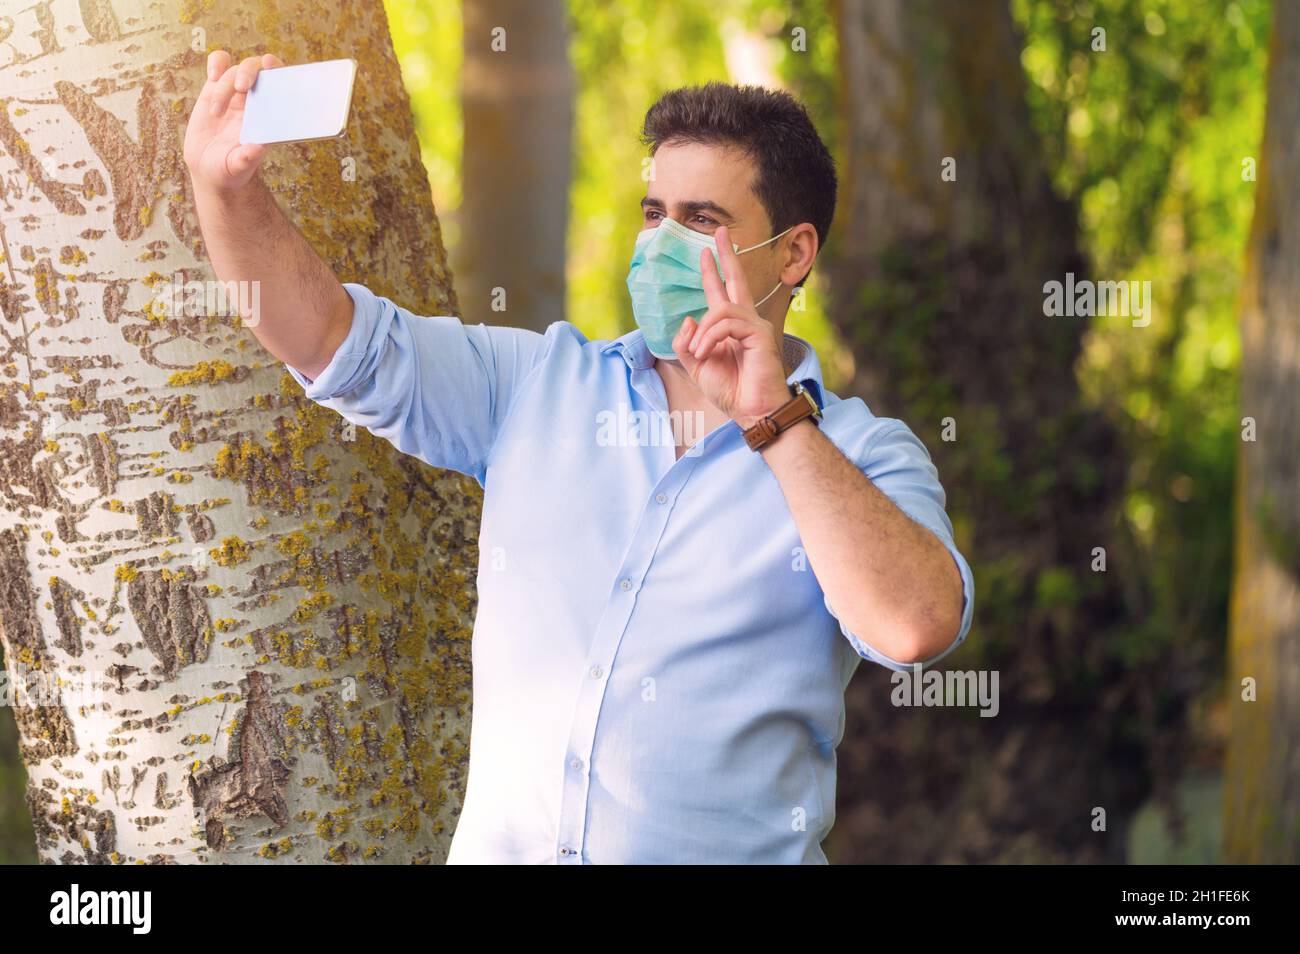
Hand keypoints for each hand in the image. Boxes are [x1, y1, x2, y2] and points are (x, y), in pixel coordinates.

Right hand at [183, 51, 284, 192]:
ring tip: (216, 113)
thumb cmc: (229, 170)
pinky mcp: (214, 90)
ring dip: (225, 85)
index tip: (270, 65)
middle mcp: (254, 101)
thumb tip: (258, 148)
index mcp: (268, 116)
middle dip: (250, 71)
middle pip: (256, 69)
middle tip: (242, 87)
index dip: (278, 70)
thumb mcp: (237, 167)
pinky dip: (216, 63)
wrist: (208, 168)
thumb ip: (247, 158)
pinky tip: (212, 75)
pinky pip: (219, 65)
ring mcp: (234, 94)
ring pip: (234, 70)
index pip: (279, 85)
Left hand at [671, 224, 791, 427]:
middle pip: (736, 280)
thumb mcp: (697, 367)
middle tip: (720, 233)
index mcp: (730, 328)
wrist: (752, 411)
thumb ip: (686, 343)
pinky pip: (727, 324)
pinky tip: (707, 353)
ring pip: (720, 310)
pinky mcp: (760, 333)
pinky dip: (711, 338)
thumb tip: (688, 318)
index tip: (705, 252)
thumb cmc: (731, 391)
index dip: (712, 273)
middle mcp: (745, 322)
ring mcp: (755, 326)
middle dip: (726, 256)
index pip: (721, 293)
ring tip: (700, 353)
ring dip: (703, 332)